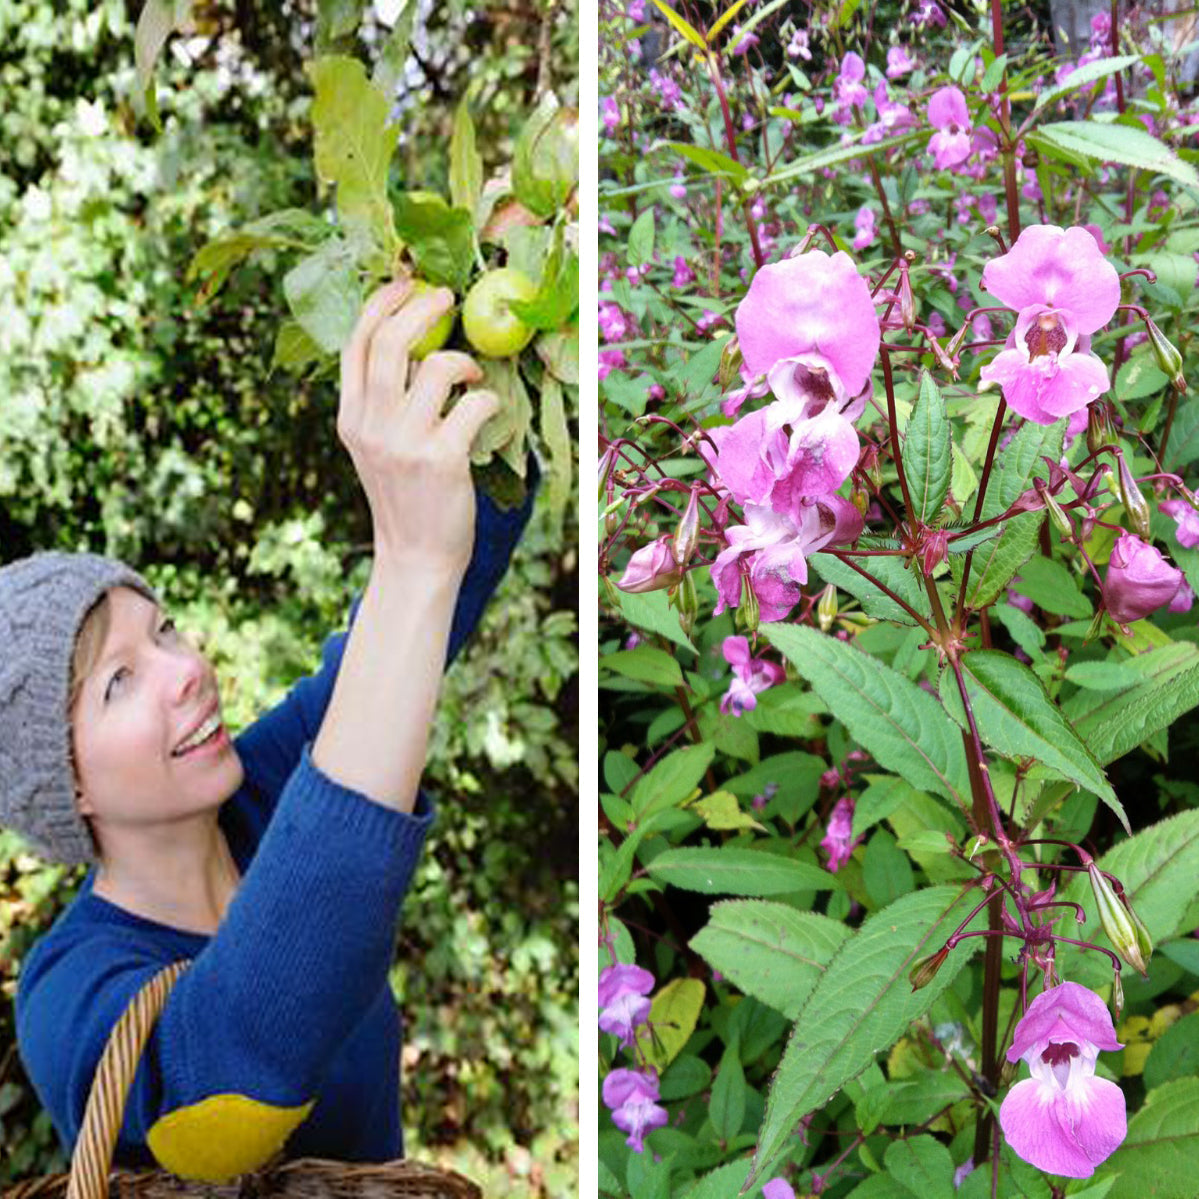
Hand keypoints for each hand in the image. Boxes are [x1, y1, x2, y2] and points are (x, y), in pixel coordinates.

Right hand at [338, 279, 498, 578]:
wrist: (415, 555)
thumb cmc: (405, 496)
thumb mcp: (377, 446)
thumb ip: (384, 401)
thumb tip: (411, 348)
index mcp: (350, 418)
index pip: (355, 344)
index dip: (381, 304)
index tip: (406, 283)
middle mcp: (371, 426)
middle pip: (389, 343)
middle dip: (420, 308)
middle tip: (446, 298)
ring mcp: (404, 443)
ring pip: (435, 367)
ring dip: (463, 361)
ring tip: (472, 375)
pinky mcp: (441, 460)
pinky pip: (473, 406)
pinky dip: (489, 401)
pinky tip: (490, 411)